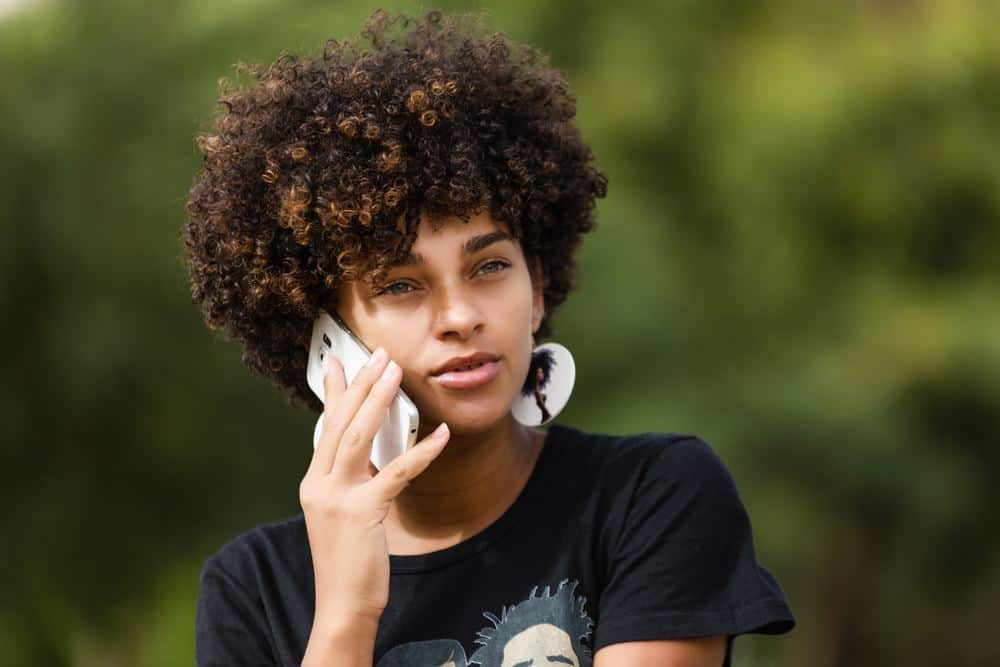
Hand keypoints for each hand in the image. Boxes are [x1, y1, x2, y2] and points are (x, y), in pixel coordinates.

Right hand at [299, 347, 449, 625]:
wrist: (342, 603)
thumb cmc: (349, 561)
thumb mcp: (342, 513)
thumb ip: (350, 482)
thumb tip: (365, 456)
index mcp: (314, 482)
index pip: (326, 426)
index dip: (334, 391)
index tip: (338, 360)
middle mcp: (319, 484)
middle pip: (341, 422)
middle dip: (362, 384)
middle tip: (380, 355)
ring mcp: (338, 497)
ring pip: (358, 436)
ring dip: (379, 400)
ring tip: (395, 371)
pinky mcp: (363, 512)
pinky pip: (396, 472)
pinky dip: (421, 452)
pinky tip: (441, 435)